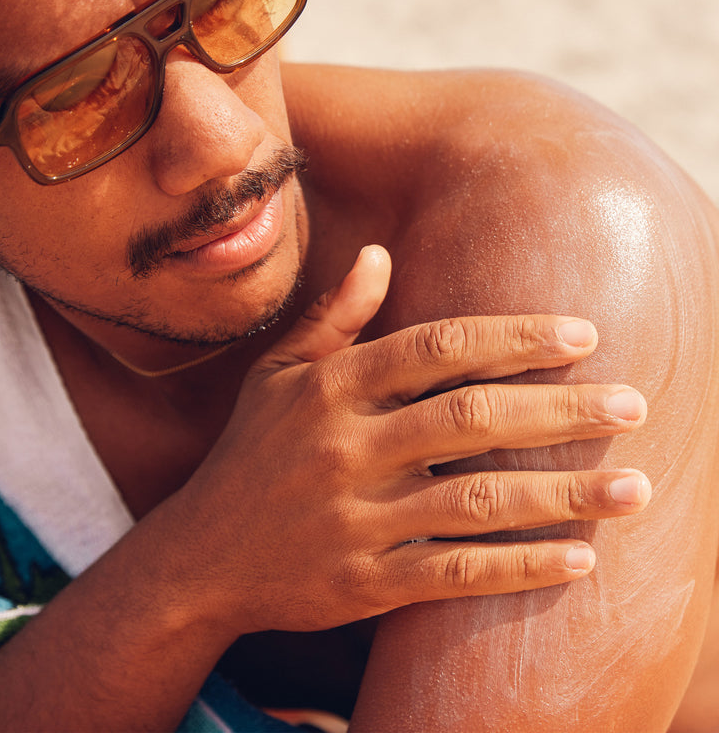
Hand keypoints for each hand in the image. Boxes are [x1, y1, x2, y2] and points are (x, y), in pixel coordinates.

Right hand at [184, 246, 649, 635]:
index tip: (583, 333)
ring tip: (635, 489)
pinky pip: (454, 574)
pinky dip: (519, 568)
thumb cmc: (251, 454)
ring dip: (562, 495)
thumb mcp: (277, 376)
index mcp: (331, 388)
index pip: (438, 347)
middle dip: (560, 409)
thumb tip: (377, 252)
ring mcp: (356, 519)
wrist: (198, 558)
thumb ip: (334, 317)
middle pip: (472, 419)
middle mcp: (347, 448)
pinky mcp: (364, 583)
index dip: (514, 336)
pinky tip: (579, 559)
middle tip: (633, 404)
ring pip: (476, 501)